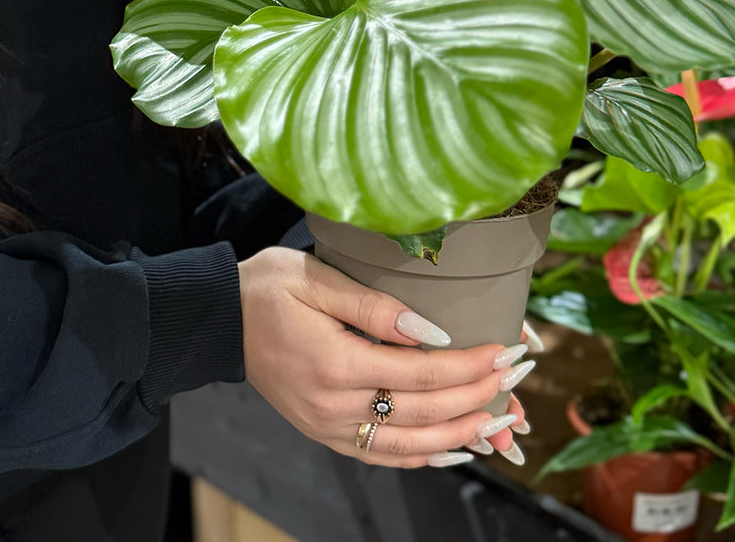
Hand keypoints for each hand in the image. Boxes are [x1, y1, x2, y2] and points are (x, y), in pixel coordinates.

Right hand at [238, 247, 532, 468]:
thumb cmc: (266, 286)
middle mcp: (333, 404)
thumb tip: (431, 329)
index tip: (505, 351)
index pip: (421, 373)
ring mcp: (327, 425)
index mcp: (335, 362)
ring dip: (459, 437)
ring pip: (408, 446)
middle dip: (476, 397)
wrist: (218, 319)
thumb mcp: (315, 276)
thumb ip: (374, 305)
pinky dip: (423, 458)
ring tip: (500, 423)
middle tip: (516, 379)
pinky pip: (381, 455)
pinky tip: (454, 449)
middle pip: (423, 414)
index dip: (468, 365)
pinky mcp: (322, 432)